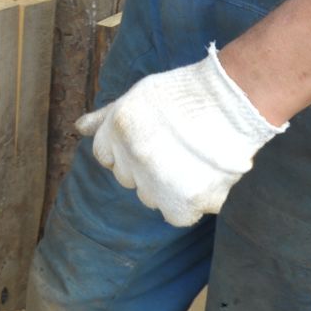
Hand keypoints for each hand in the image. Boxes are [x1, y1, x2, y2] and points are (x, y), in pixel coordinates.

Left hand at [75, 44, 285, 227]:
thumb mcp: (136, 97)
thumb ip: (105, 118)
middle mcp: (134, 157)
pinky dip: (189, 204)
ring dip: (166, 187)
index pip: (106, 157)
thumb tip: (77, 128)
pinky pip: (177, 215)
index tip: (149, 139)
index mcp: (119, 130)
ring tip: (190, 160)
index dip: (127, 150)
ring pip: (151, 198)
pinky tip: (201, 179)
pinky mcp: (185, 201)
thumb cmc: (183, 95)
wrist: (232, 100)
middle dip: (145, 167)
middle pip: (129, 179)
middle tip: (174, 147)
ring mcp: (159, 181)